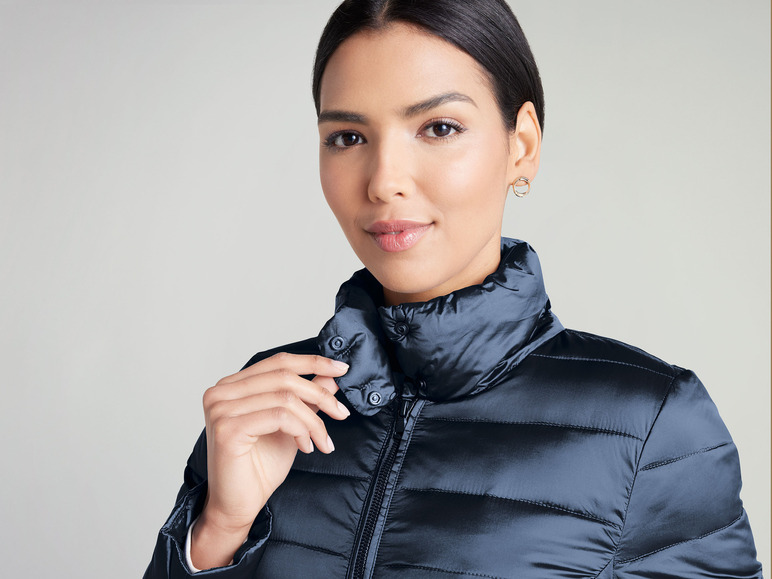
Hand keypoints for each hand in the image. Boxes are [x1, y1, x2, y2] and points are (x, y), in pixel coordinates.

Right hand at [191, 352, 349, 569]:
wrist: (237, 506)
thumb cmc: (259, 467)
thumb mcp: (291, 425)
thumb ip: (306, 398)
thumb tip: (331, 375)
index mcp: (232, 386)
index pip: (278, 362)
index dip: (312, 362)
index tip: (341, 369)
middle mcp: (221, 392)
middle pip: (284, 377)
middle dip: (320, 394)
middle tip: (341, 413)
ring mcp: (221, 409)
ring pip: (285, 398)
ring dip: (313, 420)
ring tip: (322, 440)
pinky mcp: (228, 428)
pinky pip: (278, 416)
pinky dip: (300, 430)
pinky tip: (305, 447)